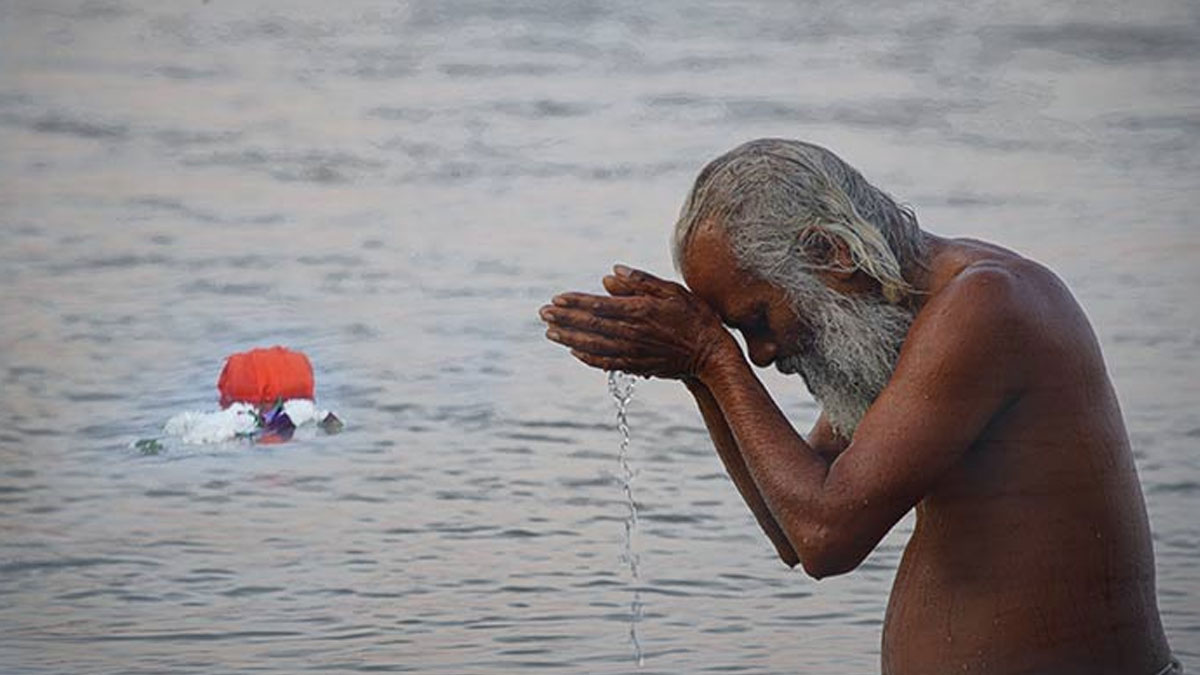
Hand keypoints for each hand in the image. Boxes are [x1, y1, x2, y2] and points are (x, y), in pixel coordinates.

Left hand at [539, 264, 734, 379]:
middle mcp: (632, 333)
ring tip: (550, 333)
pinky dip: (587, 358)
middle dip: (564, 320)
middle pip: (590, 326)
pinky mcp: (636, 366)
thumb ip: (640, 282)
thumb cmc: (695, 317)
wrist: (712, 355)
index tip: (556, 299)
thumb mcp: (672, 291)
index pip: (599, 306)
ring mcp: (633, 352)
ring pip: (593, 346)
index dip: (575, 303)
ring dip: (569, 339)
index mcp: (639, 311)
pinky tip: (575, 353)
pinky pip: (606, 363)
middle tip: (543, 314)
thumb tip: (610, 274)